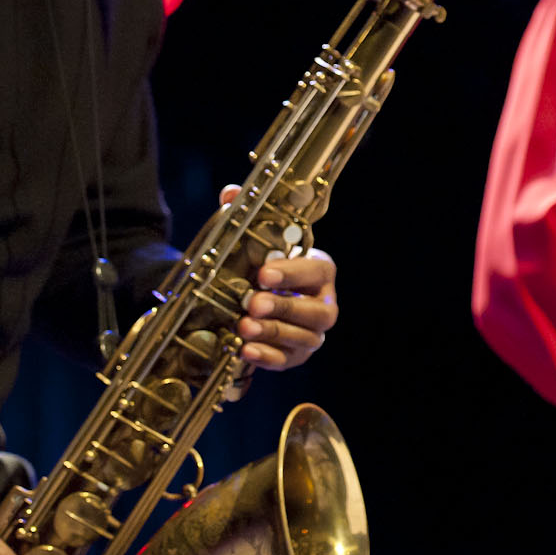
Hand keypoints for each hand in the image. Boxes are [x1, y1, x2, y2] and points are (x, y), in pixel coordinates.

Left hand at [219, 188, 339, 370]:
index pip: (316, 271)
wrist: (256, 298)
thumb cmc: (263, 267)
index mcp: (320, 271)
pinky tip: (244, 350)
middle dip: (284, 308)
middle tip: (252, 303)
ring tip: (243, 327)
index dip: (292, 273)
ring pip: (303, 338)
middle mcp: (324, 304)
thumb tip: (231, 194)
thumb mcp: (254, 242)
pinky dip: (267, 357)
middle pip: (316, 311)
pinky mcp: (295, 356)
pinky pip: (287, 361)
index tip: (263, 273)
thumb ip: (245, 216)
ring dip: (273, 334)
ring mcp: (312, 334)